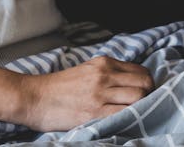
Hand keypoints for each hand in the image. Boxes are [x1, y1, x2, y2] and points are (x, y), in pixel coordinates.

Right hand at [18, 56, 153, 131]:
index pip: (140, 70)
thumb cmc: (58, 87)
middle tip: (144, 105)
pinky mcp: (94, 111)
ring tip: (135, 113)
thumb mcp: (85, 70)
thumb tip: (129, 82)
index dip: (148, 83)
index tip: (146, 93)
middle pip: (144, 82)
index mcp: (104, 63)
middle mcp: (105, 74)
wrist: (34, 97)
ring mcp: (100, 93)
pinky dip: (131, 117)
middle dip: (150, 94)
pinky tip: (126, 121)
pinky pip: (125, 113)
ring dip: (142, 106)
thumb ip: (107, 73)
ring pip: (139, 96)